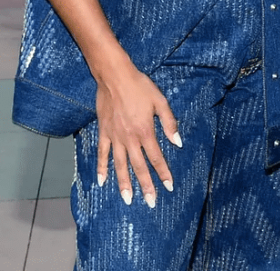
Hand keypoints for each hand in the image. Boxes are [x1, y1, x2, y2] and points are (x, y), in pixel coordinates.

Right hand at [95, 57, 181, 206]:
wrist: (115, 77)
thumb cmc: (140, 86)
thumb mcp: (160, 100)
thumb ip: (169, 122)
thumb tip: (178, 142)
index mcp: (145, 131)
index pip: (156, 157)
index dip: (163, 173)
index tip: (169, 186)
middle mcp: (130, 138)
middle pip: (139, 166)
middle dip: (146, 185)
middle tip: (150, 202)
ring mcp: (115, 137)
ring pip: (120, 165)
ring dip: (124, 183)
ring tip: (128, 200)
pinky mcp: (104, 132)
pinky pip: (102, 154)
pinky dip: (101, 168)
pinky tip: (101, 181)